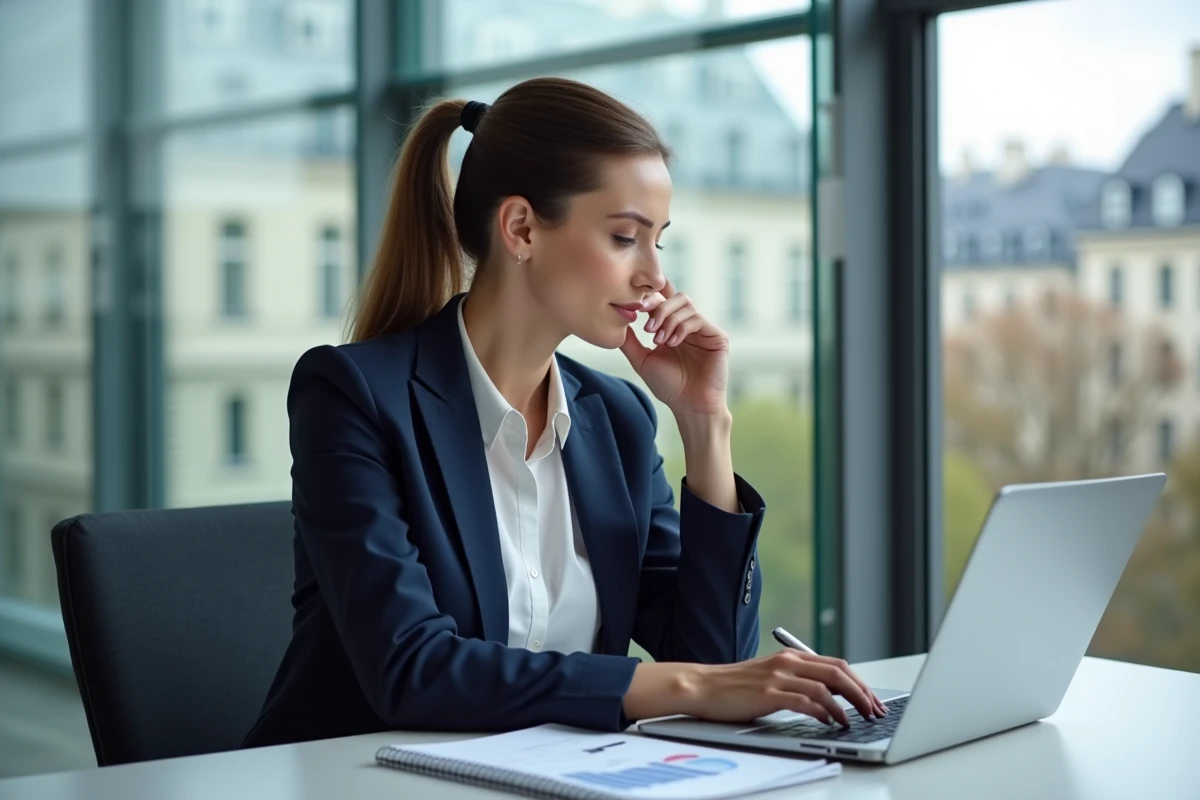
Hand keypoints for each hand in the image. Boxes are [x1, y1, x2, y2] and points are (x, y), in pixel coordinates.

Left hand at [618, 282, 728, 415]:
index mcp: (673, 327)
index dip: (650, 298)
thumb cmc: (668, 386)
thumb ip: (630, 340)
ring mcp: (704, 329)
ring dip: (668, 319)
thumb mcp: (642, 360)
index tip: (636, 308)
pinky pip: (697, 319)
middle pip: (675, 296)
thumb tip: (618, 319)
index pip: (663, 300)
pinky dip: (681, 328)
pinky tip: (672, 343)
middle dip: (658, 308)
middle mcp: (689, 324)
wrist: (689, 406)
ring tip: (659, 340)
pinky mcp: (717, 336)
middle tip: (648, 328)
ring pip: (685, 304)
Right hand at [676, 651, 887, 726]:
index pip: (836, 665)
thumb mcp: (770, 677)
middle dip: (861, 692)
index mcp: (791, 657)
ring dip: (847, 704)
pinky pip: (806, 701)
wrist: (702, 686)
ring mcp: (779, 677)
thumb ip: (796, 681)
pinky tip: (832, 721)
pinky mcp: (769, 694)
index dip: (859, 683)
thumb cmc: (734, 686)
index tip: (872, 700)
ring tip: (857, 719)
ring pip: (826, 686)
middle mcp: (788, 662)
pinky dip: (824, 711)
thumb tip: (828, 698)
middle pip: (837, 672)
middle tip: (875, 711)